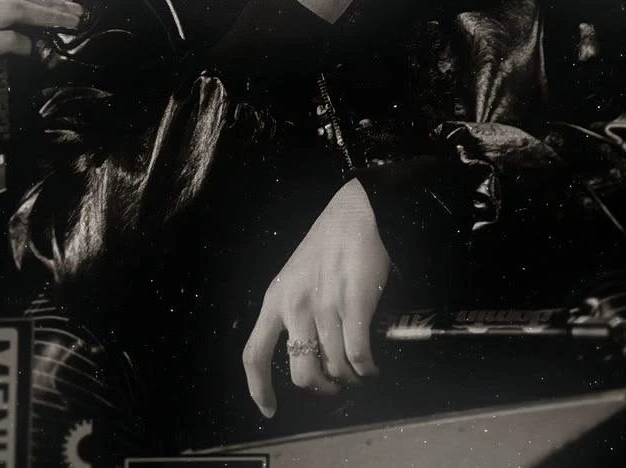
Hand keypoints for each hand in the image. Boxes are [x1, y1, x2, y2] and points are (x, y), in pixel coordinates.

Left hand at [242, 178, 389, 417]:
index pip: (254, 354)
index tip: (269, 409)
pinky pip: (357, 355)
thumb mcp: (294, 279)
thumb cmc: (326, 246)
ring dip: (350, 378)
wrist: (354, 215)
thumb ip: (294, 312)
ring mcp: (324, 307)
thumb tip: (310, 354)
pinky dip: (366, 368)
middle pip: (301, 373)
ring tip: (359, 373)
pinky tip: (371, 366)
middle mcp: (294, 307)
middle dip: (321, 388)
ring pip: (335, 368)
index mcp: (275, 300)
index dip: (258, 387)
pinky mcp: (353, 304)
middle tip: (334, 385)